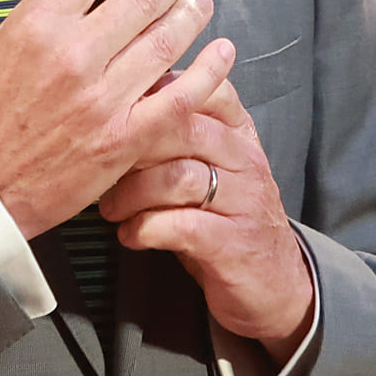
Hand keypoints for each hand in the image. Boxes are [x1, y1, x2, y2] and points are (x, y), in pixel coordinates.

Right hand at [0, 0, 237, 238]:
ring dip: (192, 13)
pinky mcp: (125, 137)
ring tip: (197, 5)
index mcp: (36, 24)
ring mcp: (102, 98)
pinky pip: (182, 94)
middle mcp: (72, 55)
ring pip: (169, 37)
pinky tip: (221, 51)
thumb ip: (49, 2)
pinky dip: (210, 68)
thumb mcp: (5, 42)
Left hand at [99, 81, 313, 360]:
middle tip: (101, 167)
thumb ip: (179, 137)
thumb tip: (120, 110)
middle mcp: (246, 161)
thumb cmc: (227, 219)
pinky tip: (130, 235)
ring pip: (178, 177)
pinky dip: (144, 228)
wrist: (275, 284)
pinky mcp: (233, 244)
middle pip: (184, 128)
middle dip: (132, 146)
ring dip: (131, 193)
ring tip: (110, 208)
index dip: (161, 94)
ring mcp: (243, 202)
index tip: (123, 113)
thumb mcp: (213, 169)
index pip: (209, 90)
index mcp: (240, 135)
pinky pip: (181, 225)